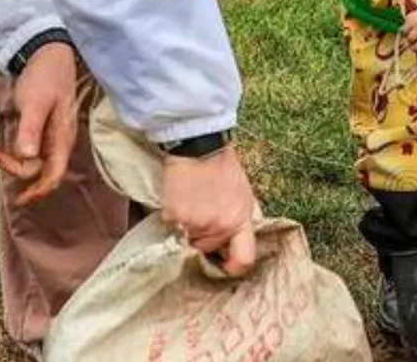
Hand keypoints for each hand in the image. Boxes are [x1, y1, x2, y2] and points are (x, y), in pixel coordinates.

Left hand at [0, 43, 79, 205]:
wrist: (45, 54)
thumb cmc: (45, 77)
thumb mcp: (35, 102)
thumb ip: (30, 129)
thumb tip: (26, 156)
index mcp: (62, 137)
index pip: (55, 173)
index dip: (40, 190)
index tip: (20, 200)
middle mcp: (57, 141)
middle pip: (36, 169)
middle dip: (11, 166)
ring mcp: (47, 136)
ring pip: (28, 161)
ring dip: (7, 160)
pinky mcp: (37, 130)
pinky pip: (23, 151)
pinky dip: (7, 152)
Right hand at [160, 147, 258, 274]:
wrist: (199, 149)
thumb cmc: (223, 169)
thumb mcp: (243, 195)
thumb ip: (239, 220)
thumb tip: (235, 243)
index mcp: (240, 220)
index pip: (244, 258)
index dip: (233, 267)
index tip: (225, 266)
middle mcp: (220, 226)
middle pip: (207, 249)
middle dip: (204, 238)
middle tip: (202, 214)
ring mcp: (196, 223)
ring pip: (188, 240)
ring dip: (187, 229)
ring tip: (192, 204)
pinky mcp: (175, 218)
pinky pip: (172, 228)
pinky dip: (173, 218)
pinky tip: (180, 200)